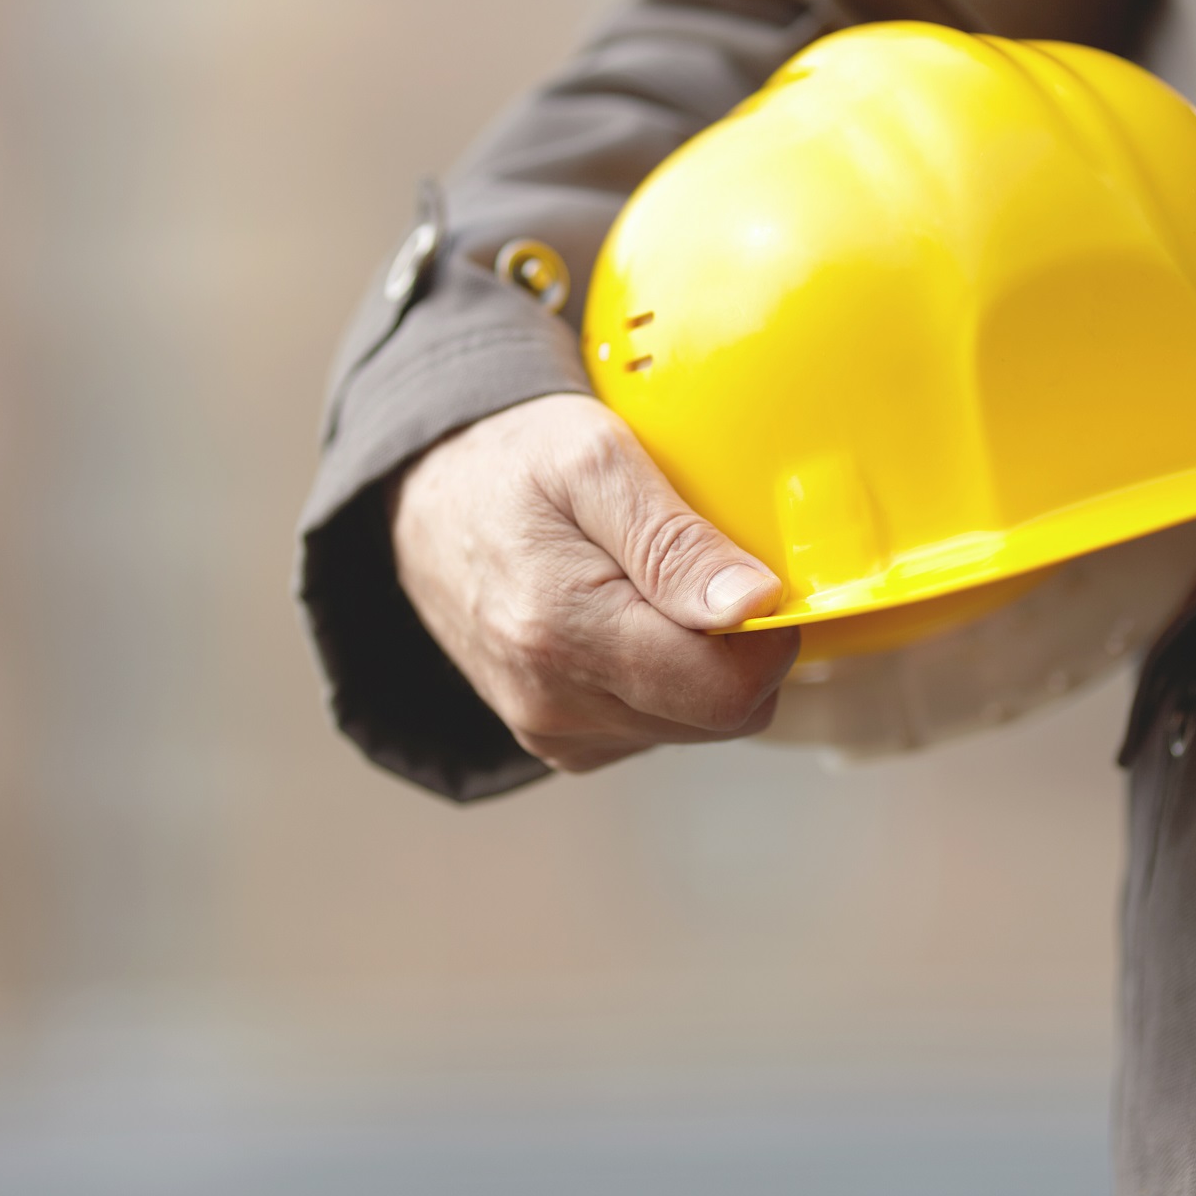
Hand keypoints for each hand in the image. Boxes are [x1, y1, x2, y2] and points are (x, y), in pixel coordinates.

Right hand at [390, 393, 799, 771]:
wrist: (427, 493)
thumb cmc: (510, 462)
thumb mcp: (595, 459)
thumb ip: (675, 540)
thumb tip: (753, 604)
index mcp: (565, 634)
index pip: (728, 692)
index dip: (768, 636)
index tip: (752, 577)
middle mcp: (553, 702)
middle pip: (720, 717)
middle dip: (736, 649)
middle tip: (699, 570)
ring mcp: (550, 729)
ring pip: (692, 725)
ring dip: (699, 663)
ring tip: (652, 587)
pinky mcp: (553, 736)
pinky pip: (653, 726)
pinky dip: (663, 678)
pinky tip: (632, 618)